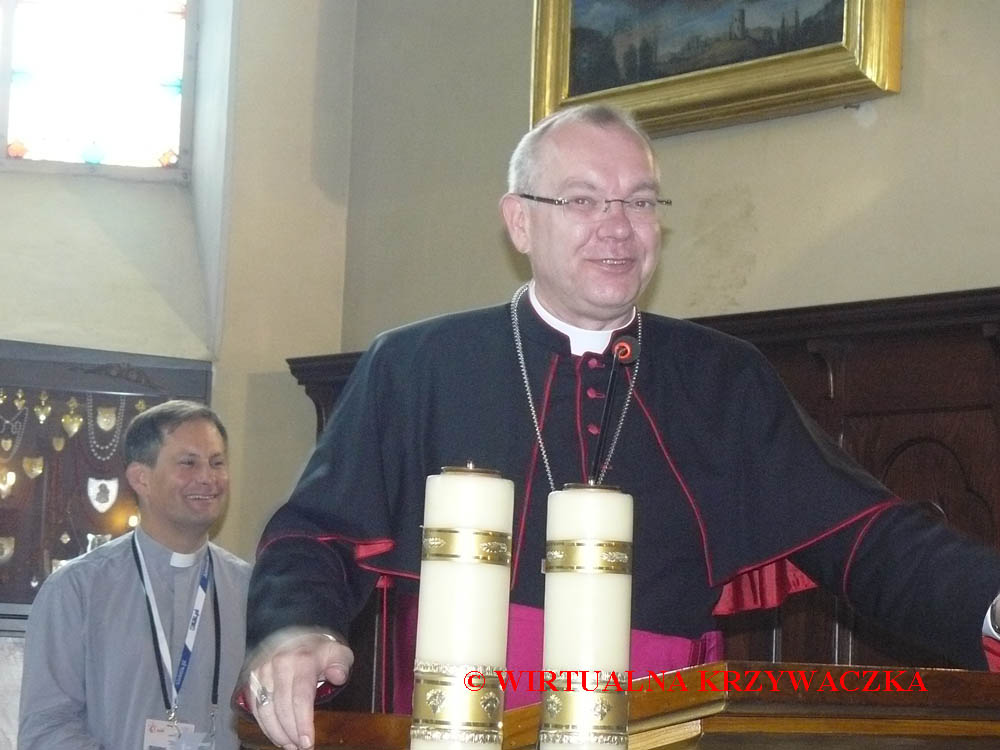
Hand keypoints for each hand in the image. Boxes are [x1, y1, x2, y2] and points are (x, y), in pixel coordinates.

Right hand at [244, 628, 353, 749]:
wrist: (294, 634)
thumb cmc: (318, 650)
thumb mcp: (337, 651)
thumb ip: (341, 664)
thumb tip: (338, 676)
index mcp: (302, 660)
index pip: (300, 697)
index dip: (303, 723)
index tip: (307, 743)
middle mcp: (279, 665)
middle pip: (282, 708)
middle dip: (291, 733)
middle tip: (301, 747)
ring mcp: (263, 672)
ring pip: (265, 711)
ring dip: (277, 733)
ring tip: (289, 745)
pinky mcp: (252, 679)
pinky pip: (255, 708)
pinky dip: (264, 725)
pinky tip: (277, 735)